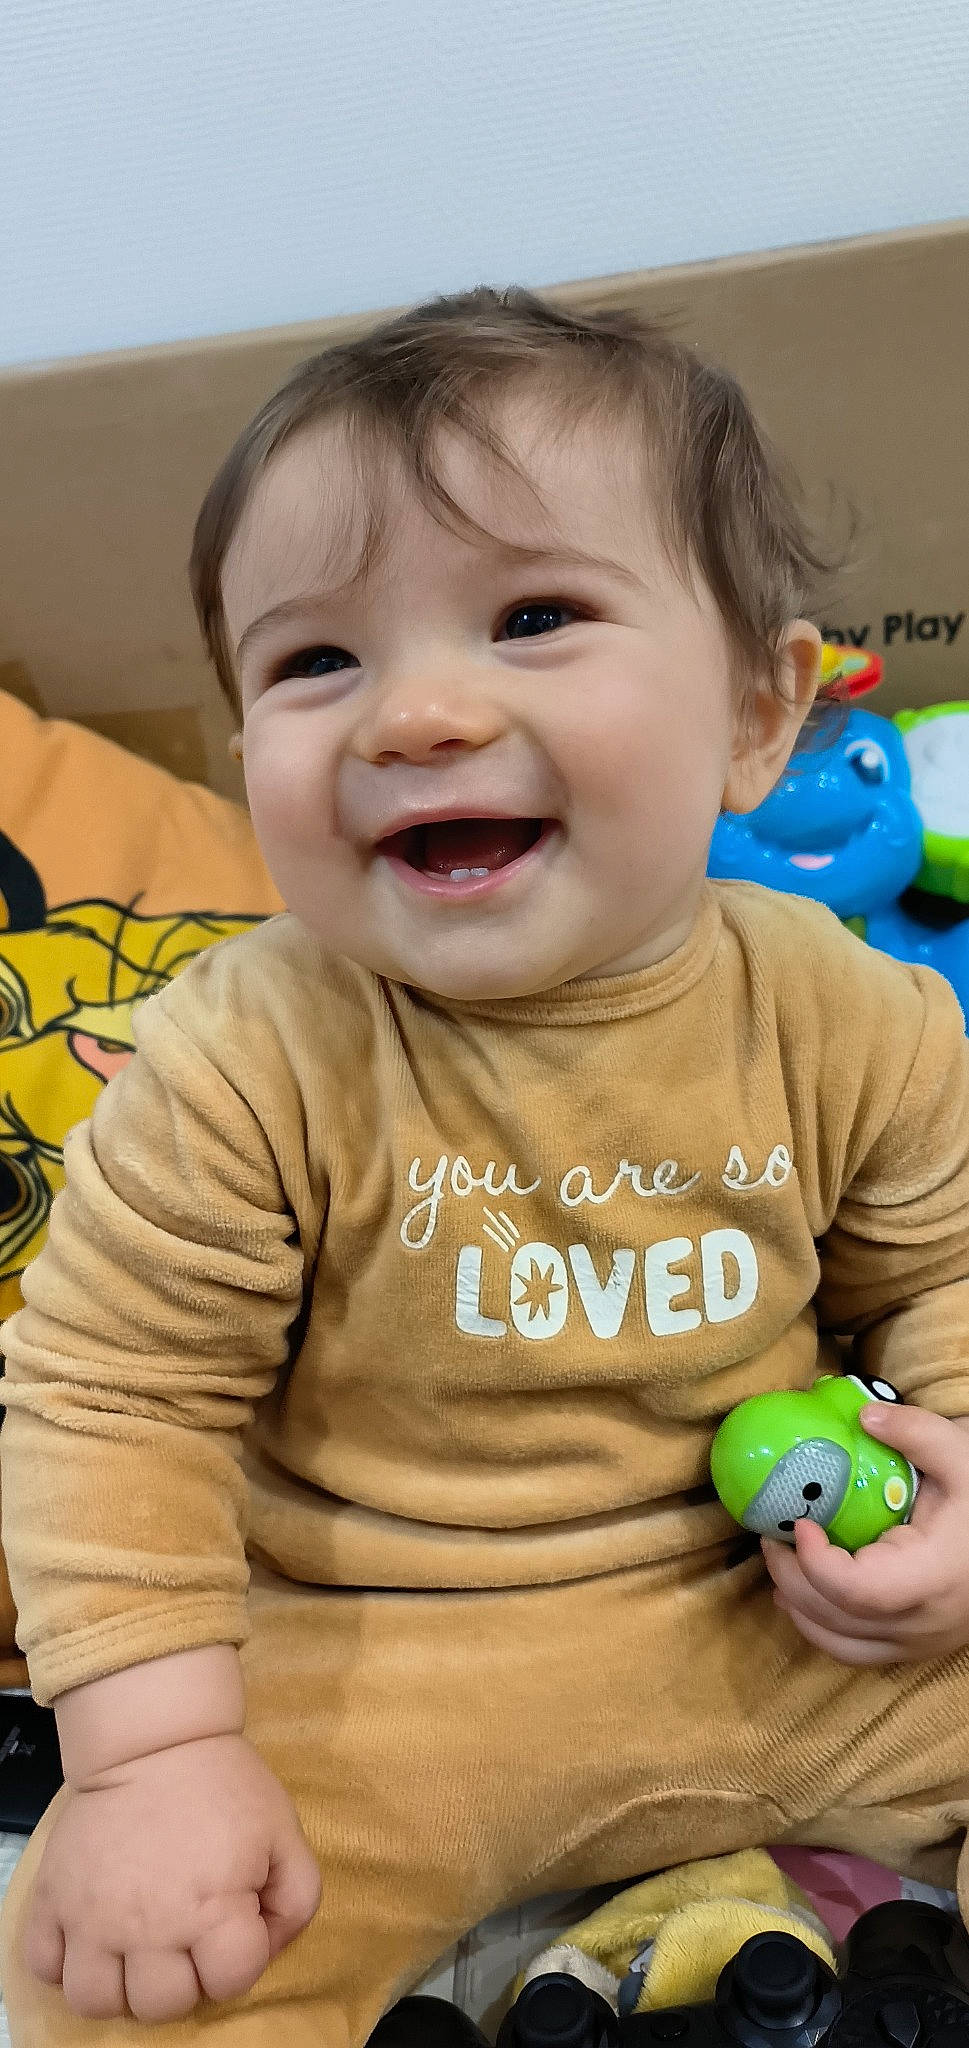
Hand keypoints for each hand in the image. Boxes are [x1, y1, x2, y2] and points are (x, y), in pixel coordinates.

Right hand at [22, 1731, 320, 2020]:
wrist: (155, 1738)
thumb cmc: (224, 1785)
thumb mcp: (284, 1834)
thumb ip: (296, 1901)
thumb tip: (265, 1948)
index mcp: (211, 1909)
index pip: (230, 1983)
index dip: (239, 1957)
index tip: (232, 1921)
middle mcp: (148, 1926)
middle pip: (161, 2006)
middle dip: (181, 1979)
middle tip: (183, 1937)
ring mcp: (92, 1917)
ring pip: (94, 2001)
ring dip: (119, 1985)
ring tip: (134, 1950)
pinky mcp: (52, 1899)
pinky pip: (43, 1966)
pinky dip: (64, 1963)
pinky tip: (93, 1937)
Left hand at [762, 1405, 968, 1664]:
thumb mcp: (965, 1455)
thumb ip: (916, 1432)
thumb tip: (863, 1416)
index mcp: (933, 1577)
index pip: (859, 1591)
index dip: (816, 1563)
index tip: (800, 1522)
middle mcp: (924, 1622)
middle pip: (836, 1617)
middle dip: (791, 1576)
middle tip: (771, 1531)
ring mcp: (920, 1642)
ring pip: (839, 1642)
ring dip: (798, 1604)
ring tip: (778, 1558)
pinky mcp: (916, 1647)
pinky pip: (855, 1651)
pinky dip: (819, 1626)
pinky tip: (801, 1594)